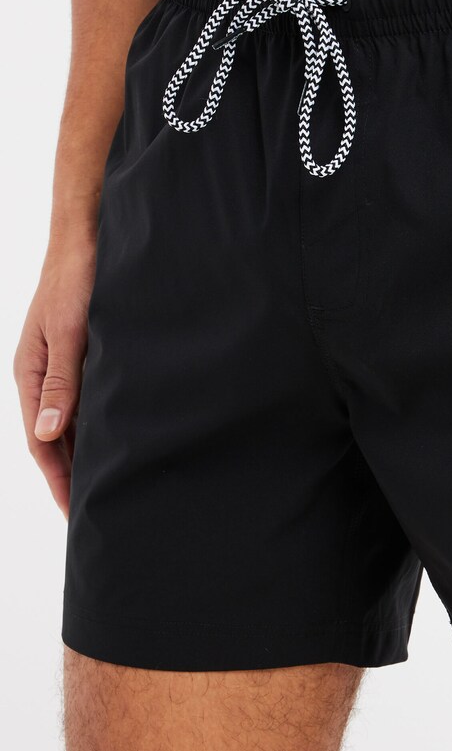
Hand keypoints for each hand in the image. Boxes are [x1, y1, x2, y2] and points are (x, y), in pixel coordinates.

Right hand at [14, 237, 95, 516]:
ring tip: (111, 483)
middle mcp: (45, 375)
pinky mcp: (87, 354)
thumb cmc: (76, 280)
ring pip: (75, 421)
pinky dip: (101, 423)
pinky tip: (122, 437)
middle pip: (57, 439)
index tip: (73, 512)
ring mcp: (65, 365)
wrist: (90, 239)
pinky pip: (91, 399)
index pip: (42, 441)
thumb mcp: (68, 333)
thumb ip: (61, 382)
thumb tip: (49, 432)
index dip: (58, 478)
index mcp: (31, 374)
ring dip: (88, 451)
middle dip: (72, 475)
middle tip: (97, 509)